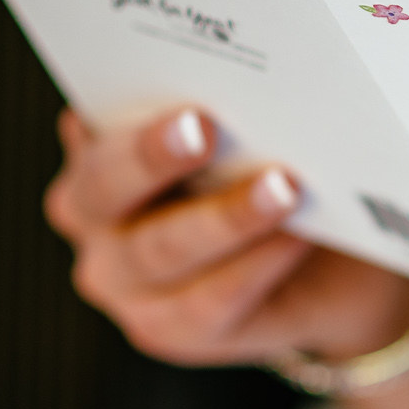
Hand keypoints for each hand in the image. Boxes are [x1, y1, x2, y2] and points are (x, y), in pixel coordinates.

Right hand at [43, 106, 408, 366]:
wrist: (318, 270)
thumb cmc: (264, 176)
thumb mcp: (239, 135)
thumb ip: (217, 108)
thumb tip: (241, 78)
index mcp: (93, 153)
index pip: (90, 126)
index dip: (118, 107)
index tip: (162, 92)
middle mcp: (90, 218)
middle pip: (105, 187)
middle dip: (152, 155)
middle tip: (205, 127)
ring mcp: (121, 282)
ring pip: (161, 248)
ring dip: (225, 216)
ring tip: (281, 187)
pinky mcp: (166, 330)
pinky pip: (207, 301)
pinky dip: (255, 265)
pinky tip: (294, 238)